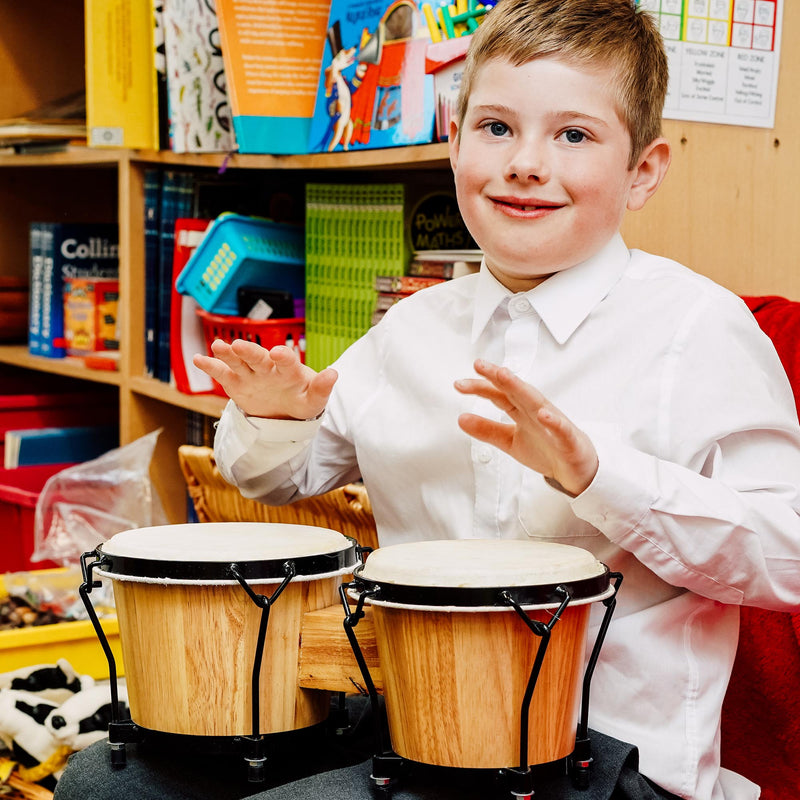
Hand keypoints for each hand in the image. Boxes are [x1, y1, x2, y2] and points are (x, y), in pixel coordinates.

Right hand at [192, 339, 336, 419]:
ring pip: (238, 361)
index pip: (286, 361)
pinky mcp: (237, 383)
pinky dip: (210, 366)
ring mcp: (251, 374)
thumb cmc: (303, 401)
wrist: (285, 413)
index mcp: (289, 370)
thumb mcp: (314, 399)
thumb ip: (322, 387)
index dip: (283, 356)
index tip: (278, 352)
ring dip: (227, 353)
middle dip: (249, 351)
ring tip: (218, 346)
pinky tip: (198, 359)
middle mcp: (268, 368)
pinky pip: (222, 373)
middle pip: (257, 357)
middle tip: (239, 345)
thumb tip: (334, 373)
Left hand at [454, 359, 597, 495]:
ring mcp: (553, 423)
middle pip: (515, 391)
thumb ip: (487, 430)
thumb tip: (460, 419)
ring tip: (504, 376)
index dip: (480, 388)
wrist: (576, 469)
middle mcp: (536, 411)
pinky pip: (561, 428)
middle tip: (479, 365)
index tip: (459, 384)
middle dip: (498, 377)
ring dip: (521, 388)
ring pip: (536, 402)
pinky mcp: (568, 439)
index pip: (499, 395)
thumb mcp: (509, 441)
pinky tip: (543, 414)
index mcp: (521, 411)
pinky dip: (553, 421)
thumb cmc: (545, 449)